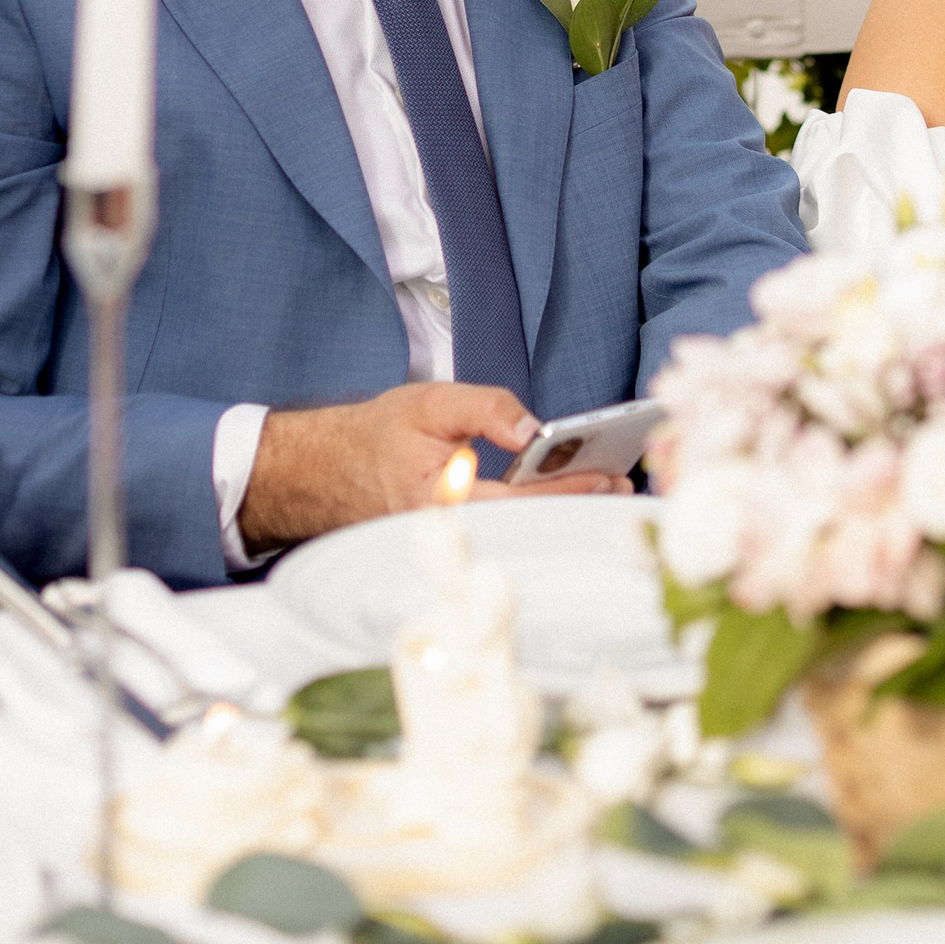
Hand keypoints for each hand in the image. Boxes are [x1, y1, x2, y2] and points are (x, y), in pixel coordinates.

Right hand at [238, 381, 631, 549]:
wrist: (323, 471)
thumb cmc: (378, 434)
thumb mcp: (431, 401)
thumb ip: (485, 409)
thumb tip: (535, 430)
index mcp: (442, 501)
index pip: (520, 499)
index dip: (566, 488)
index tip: (607, 476)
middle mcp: (448, 533)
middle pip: (526, 522)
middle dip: (574, 503)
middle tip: (621, 484)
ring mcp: (448, 542)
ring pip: (516, 528)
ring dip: (558, 508)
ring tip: (604, 485)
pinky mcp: (449, 540)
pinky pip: (501, 528)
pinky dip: (535, 511)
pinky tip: (562, 494)